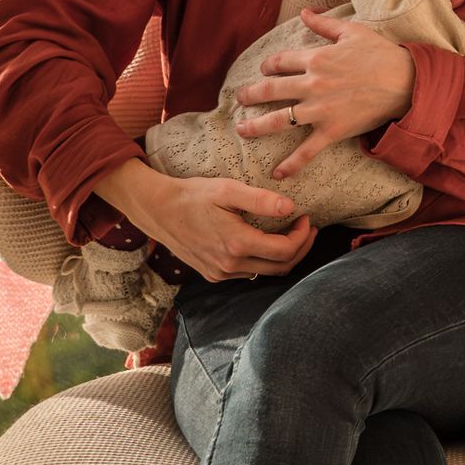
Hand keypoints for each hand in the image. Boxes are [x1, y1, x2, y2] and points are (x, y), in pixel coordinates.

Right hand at [96, 159, 315, 283]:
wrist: (158, 210)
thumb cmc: (192, 195)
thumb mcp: (228, 190)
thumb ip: (260, 200)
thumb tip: (290, 208)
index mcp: (237, 244)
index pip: (285, 251)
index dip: (302, 236)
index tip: (306, 218)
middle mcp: (230, 266)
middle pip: (280, 268)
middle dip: (299, 249)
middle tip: (307, 229)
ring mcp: (220, 273)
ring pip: (265, 272)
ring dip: (282, 256)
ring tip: (290, 234)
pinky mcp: (213, 274)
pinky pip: (248, 272)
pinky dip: (263, 260)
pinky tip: (264, 242)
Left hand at [234, 10, 417, 178]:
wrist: (405, 82)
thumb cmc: (380, 54)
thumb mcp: (351, 31)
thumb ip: (323, 23)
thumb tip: (304, 12)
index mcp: (316, 58)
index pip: (279, 62)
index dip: (267, 65)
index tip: (264, 70)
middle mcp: (312, 84)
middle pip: (271, 89)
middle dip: (250, 95)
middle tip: (240, 99)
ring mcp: (320, 110)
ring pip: (278, 120)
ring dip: (256, 126)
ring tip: (242, 130)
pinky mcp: (332, 131)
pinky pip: (306, 151)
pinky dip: (291, 164)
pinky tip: (276, 173)